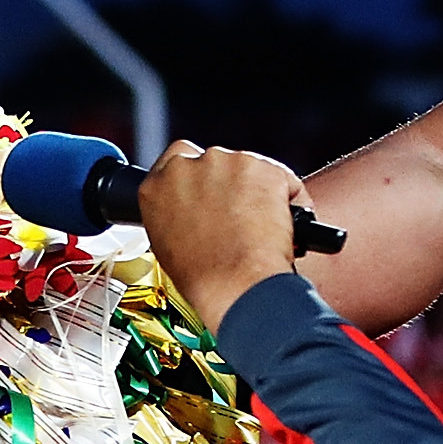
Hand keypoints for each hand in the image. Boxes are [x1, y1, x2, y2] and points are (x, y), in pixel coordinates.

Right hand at [136, 142, 307, 333]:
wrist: (236, 285)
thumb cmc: (205, 277)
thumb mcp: (167, 244)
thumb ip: (174, 213)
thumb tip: (190, 211)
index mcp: (157, 187)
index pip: (176, 158)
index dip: (199, 176)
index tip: (209, 189)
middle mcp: (187, 168)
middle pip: (214, 161)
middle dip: (228, 183)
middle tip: (238, 216)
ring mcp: (225, 164)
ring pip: (247, 169)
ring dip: (255, 190)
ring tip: (257, 228)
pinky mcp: (261, 167)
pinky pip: (279, 178)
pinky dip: (285, 197)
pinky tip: (278, 225)